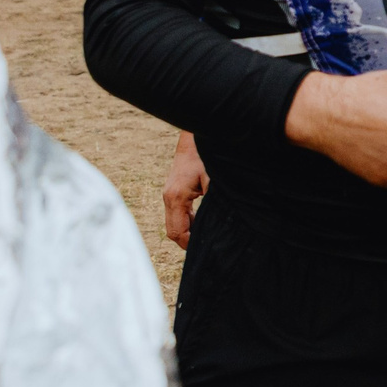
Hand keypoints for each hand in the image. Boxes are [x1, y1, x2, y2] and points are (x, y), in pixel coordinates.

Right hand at [161, 131, 206, 248]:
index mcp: (177, 197)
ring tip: (205, 236)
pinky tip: (200, 223)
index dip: (190, 244)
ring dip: (187, 232)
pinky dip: (186, 222)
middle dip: (187, 241)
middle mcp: (169, 198)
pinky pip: (176, 214)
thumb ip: (213, 200)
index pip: (178, 231)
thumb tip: (218, 221)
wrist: (195, 139)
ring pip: (173, 223)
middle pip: (173, 231)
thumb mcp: (213, 179)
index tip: (205, 247)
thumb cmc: (205, 157)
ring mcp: (169, 195)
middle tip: (207, 245)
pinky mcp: (173, 192)